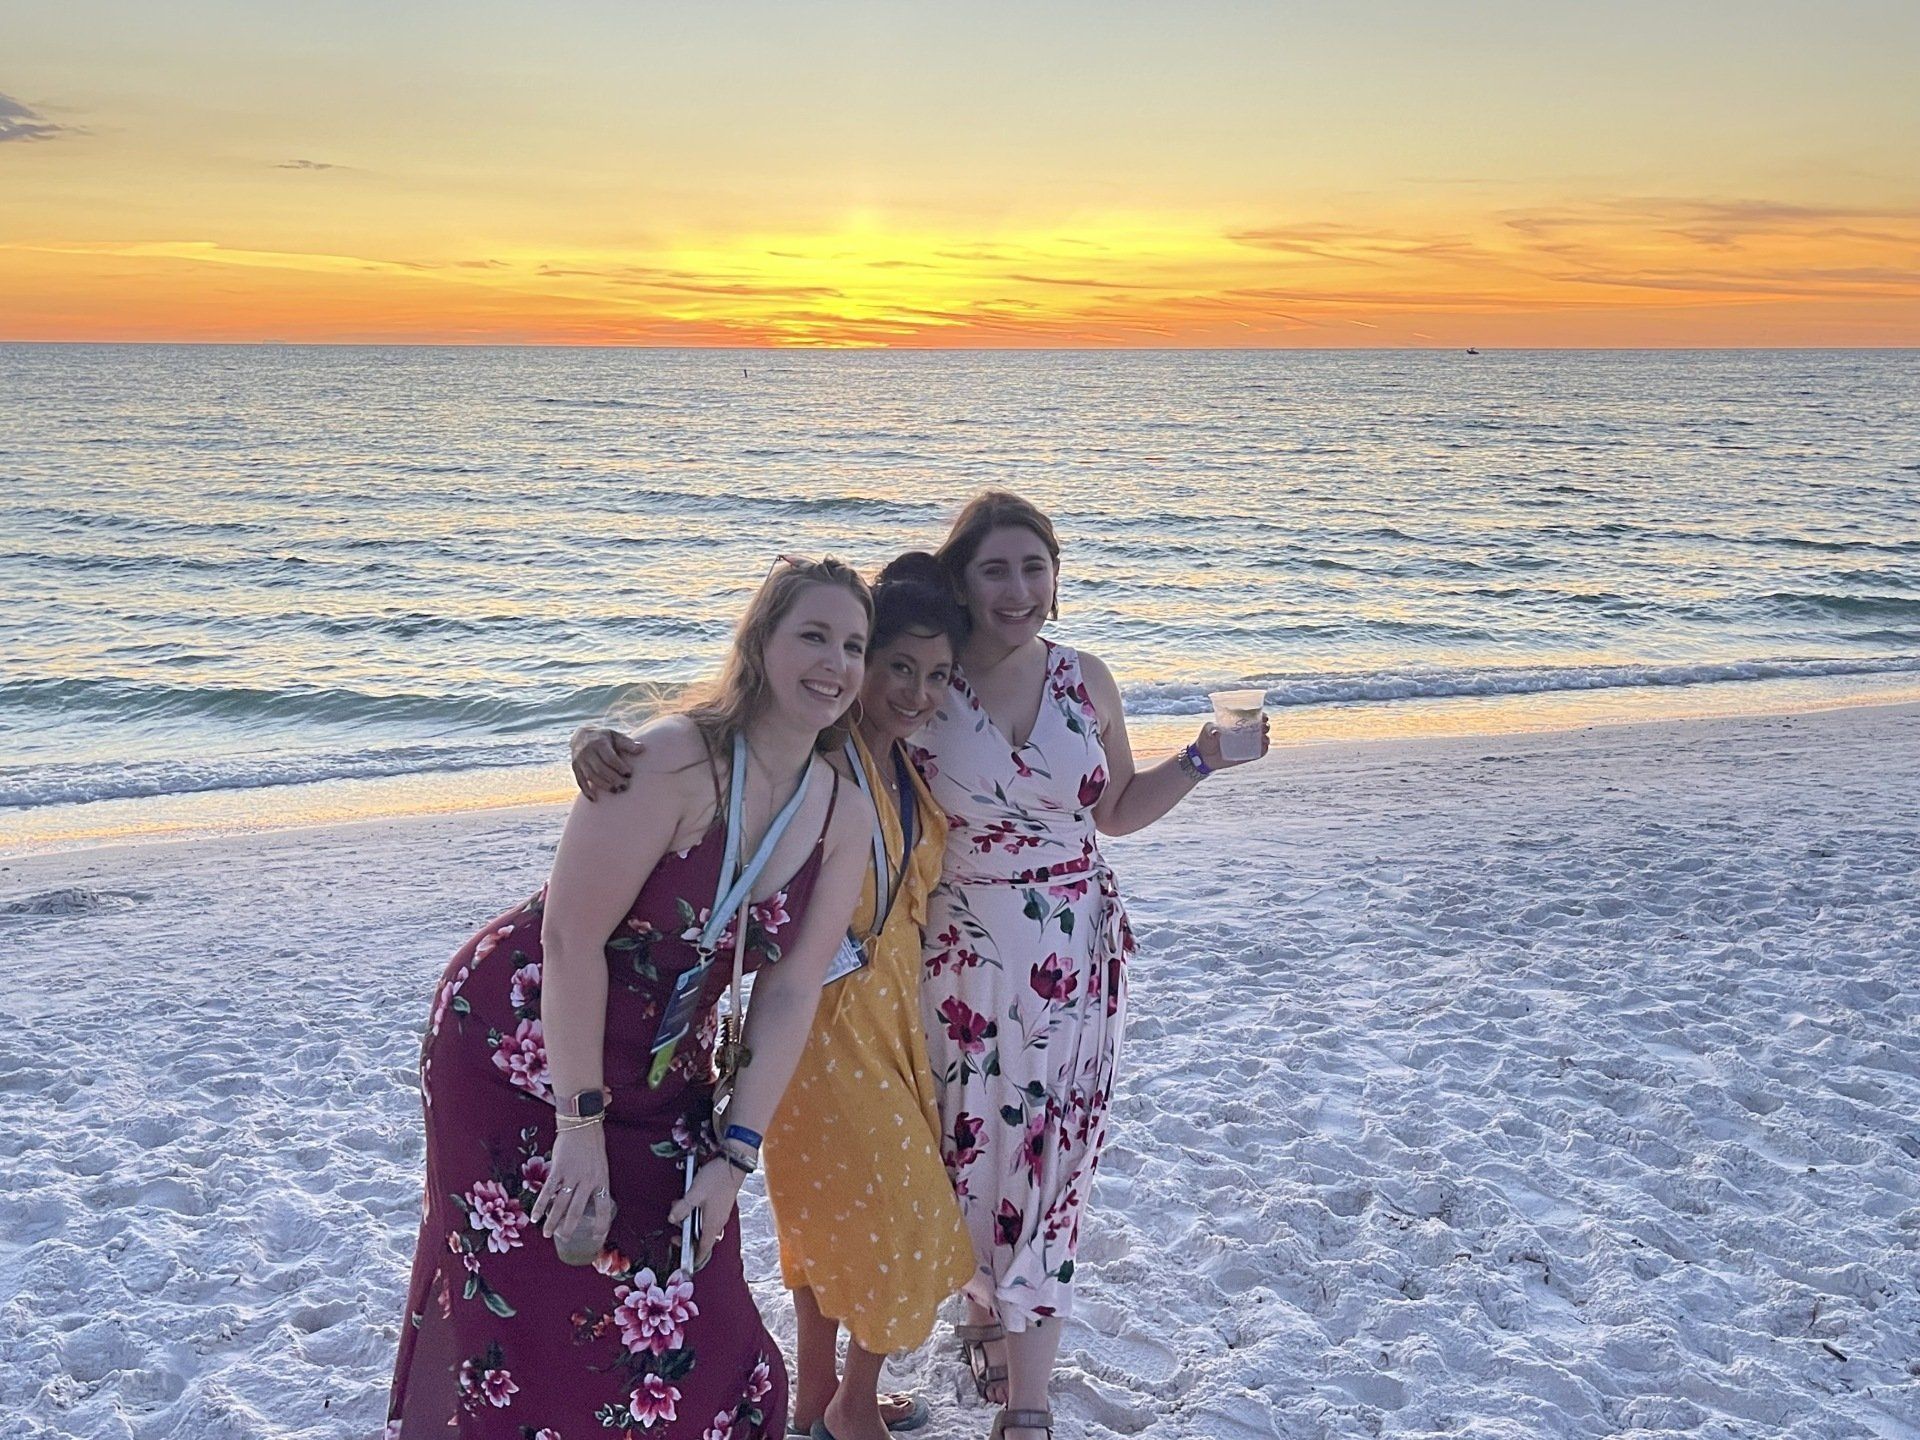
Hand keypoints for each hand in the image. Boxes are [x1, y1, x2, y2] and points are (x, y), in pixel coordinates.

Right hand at [530, 1123, 610, 1242]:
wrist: (582, 1125)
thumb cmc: (592, 1147)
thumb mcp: (600, 1167)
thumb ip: (593, 1184)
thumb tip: (586, 1204)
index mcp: (602, 1180)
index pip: (604, 1208)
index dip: (601, 1225)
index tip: (597, 1237)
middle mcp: (587, 1181)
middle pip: (577, 1211)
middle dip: (569, 1227)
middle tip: (564, 1238)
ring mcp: (572, 1175)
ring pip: (560, 1204)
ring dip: (553, 1221)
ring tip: (547, 1234)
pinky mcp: (558, 1170)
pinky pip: (548, 1191)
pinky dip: (540, 1205)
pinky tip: (535, 1216)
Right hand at [570, 727, 644, 800]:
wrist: (581, 736)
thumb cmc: (604, 738)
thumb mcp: (615, 736)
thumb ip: (628, 743)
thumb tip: (642, 748)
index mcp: (599, 743)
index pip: (609, 757)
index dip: (619, 766)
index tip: (629, 774)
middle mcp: (587, 751)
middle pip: (600, 768)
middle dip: (613, 778)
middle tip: (625, 786)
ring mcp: (579, 760)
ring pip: (591, 776)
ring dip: (603, 785)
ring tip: (616, 791)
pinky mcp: (575, 768)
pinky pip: (580, 781)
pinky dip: (586, 791)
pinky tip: (595, 799)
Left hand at [666, 1157, 743, 1270]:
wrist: (734, 1162)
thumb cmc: (716, 1179)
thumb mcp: (695, 1193)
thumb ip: (682, 1208)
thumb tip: (672, 1220)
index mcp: (712, 1225)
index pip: (703, 1250)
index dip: (694, 1259)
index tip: (684, 1264)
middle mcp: (718, 1222)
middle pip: (702, 1239)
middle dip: (686, 1238)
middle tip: (675, 1231)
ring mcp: (721, 1213)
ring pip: (703, 1226)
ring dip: (690, 1223)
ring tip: (679, 1208)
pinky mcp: (721, 1205)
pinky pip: (707, 1217)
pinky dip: (696, 1215)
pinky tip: (689, 1202)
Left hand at [1194, 715, 1269, 771]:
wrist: (1204, 757)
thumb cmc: (1206, 740)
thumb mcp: (1206, 730)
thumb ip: (1210, 728)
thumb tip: (1217, 730)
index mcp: (1238, 723)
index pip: (1253, 717)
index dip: (1261, 716)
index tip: (1263, 716)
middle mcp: (1245, 733)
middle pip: (1261, 727)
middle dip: (1266, 726)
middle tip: (1264, 727)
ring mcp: (1247, 745)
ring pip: (1262, 740)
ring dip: (1266, 738)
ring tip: (1263, 738)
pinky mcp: (1247, 756)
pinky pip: (1259, 753)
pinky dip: (1264, 750)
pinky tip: (1264, 747)